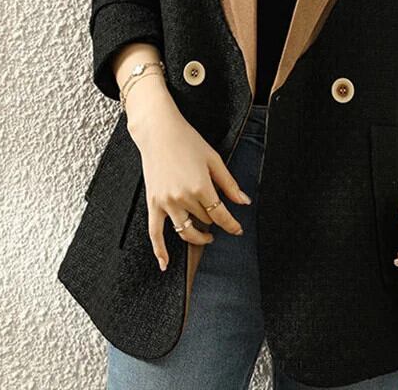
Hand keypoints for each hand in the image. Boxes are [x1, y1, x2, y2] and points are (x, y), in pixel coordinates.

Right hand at [125, 80, 251, 271]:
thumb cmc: (188, 141)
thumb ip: (229, 183)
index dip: (231, 225)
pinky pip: (155, 233)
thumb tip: (244, 201)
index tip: (238, 230)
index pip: (220, 215)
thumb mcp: (214, 159)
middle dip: (215, 222)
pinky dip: (159, 250)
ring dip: (197, 238)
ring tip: (206, 237)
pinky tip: (165, 264)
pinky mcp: (153, 203)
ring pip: (185, 231)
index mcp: (201, 186)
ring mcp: (166, 203)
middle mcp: (183, 198)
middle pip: (204, 220)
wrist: (158, 132)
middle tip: (221, 220)